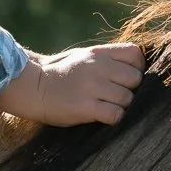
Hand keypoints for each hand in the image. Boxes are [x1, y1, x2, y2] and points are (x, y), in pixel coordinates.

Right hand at [0, 41, 143, 127]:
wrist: (33, 88)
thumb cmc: (60, 73)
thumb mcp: (83, 56)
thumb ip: (107, 58)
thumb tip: (136, 66)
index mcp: (98, 53)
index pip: (135, 54)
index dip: (138, 68)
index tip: (128, 78)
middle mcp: (98, 67)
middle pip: (135, 79)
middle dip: (130, 89)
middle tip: (117, 95)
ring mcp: (92, 87)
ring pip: (127, 98)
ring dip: (121, 105)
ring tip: (107, 106)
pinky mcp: (85, 107)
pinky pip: (115, 114)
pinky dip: (114, 118)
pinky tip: (103, 116)